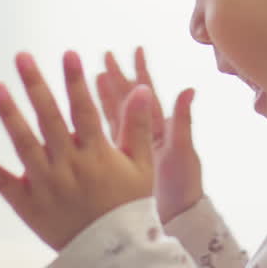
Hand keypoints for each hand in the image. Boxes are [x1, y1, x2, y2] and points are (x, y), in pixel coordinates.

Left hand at [0, 51, 154, 250]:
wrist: (112, 256)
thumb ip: (136, 126)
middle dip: (35, 86)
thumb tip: (139, 88)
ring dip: (8, 114)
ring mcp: (45, 184)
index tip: (68, 54)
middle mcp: (68, 166)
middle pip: (48, 119)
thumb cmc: (129, 206)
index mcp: (96, 155)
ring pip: (23, 144)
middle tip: (22, 57)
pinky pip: (2, 181)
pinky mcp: (26, 203)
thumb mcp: (140, 166)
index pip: (84, 111)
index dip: (75, 82)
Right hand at [97, 48, 201, 223]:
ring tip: (91, 77)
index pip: (147, 93)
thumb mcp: (183, 152)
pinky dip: (90, 123)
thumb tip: (189, 88)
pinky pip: (102, 137)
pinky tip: (77, 115)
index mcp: (159, 128)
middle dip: (116, 77)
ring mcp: (129, 147)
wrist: (175, 218)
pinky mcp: (117, 162)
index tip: (135, 50)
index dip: (141, 71)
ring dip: (102, 95)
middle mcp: (143, 134)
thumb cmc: (183, 186)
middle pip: (125, 99)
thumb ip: (181, 120)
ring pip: (112, 115)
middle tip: (106, 56)